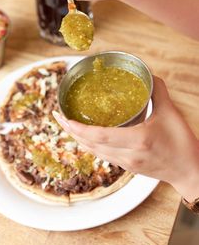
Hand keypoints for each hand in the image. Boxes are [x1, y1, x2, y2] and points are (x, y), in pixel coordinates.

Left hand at [53, 76, 198, 200]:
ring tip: (66, 123)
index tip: (64, 117)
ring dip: (78, 137)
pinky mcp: (127, 167)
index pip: (100, 135)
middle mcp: (128, 154)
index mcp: (138, 140)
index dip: (79, 127)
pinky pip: (102, 154)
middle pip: (91, 144)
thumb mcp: (171, 113)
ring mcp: (126, 163)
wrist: (190, 170)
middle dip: (71, 130)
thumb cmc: (182, 143)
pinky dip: (89, 144)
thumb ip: (157, 91)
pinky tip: (84, 135)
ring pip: (94, 151)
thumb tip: (148, 74)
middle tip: (58, 116)